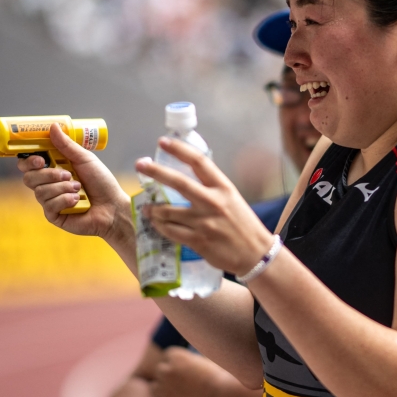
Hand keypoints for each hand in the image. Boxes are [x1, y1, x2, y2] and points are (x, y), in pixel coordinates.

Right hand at [19, 124, 131, 244]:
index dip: (29, 161)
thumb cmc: (101, 182)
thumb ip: (66, 145)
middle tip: (67, 174)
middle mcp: (48, 185)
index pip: (29, 164)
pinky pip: (48, 206)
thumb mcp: (85, 159)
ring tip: (79, 188)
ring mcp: (50, 201)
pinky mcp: (54, 216)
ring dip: (62, 188)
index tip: (40, 160)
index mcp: (53, 168)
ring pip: (39, 192)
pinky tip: (77, 201)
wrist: (113, 206)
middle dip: (48, 175)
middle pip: (29, 178)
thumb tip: (53, 126)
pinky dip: (64, 200)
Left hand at [136, 137, 275, 274]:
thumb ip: (211, 189)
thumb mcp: (232, 199)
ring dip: (153, 209)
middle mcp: (213, 202)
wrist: (255, 254)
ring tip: (146, 209)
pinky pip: (171, 231)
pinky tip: (156, 224)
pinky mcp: (198, 240)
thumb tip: (187, 180)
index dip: (179, 149)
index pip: (199, 161)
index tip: (163, 142)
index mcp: (223, 188)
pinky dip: (161, 227)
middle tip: (140, 165)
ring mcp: (204, 222)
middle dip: (156, 171)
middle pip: (178, 182)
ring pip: (168, 211)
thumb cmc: (243, 225)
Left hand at [149, 346, 232, 396]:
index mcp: (174, 355)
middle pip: (160, 374)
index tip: (188, 375)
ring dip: (163, 395)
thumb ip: (195, 356)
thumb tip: (197, 350)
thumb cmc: (222, 378)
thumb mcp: (208, 359)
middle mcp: (164, 369)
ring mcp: (162, 389)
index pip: (167, 358)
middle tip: (187, 389)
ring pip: (154, 391)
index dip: (177, 368)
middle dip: (169, 380)